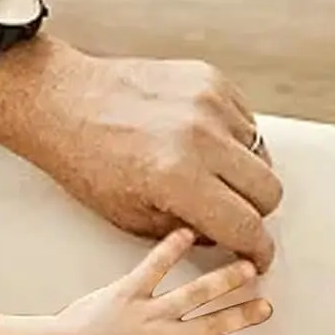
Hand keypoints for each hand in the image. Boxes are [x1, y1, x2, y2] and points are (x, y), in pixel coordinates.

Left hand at [0, 44, 282, 268]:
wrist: (65, 104)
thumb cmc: (89, 163)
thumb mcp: (134, 218)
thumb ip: (189, 232)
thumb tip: (227, 238)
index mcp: (179, 177)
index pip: (247, 225)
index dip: (257, 250)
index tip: (258, 256)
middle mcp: (201, 136)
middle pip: (269, 190)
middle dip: (255, 214)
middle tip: (235, 220)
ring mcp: (209, 102)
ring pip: (262, 154)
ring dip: (246, 175)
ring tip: (212, 180)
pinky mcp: (209, 78)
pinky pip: (247, 121)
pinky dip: (235, 141)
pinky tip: (204, 148)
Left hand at [0, 229, 270, 334]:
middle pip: (214, 328)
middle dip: (243, 316)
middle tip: (266, 307)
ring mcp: (149, 316)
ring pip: (196, 295)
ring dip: (225, 280)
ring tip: (247, 268)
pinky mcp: (129, 293)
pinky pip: (155, 267)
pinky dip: (172, 248)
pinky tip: (189, 233)